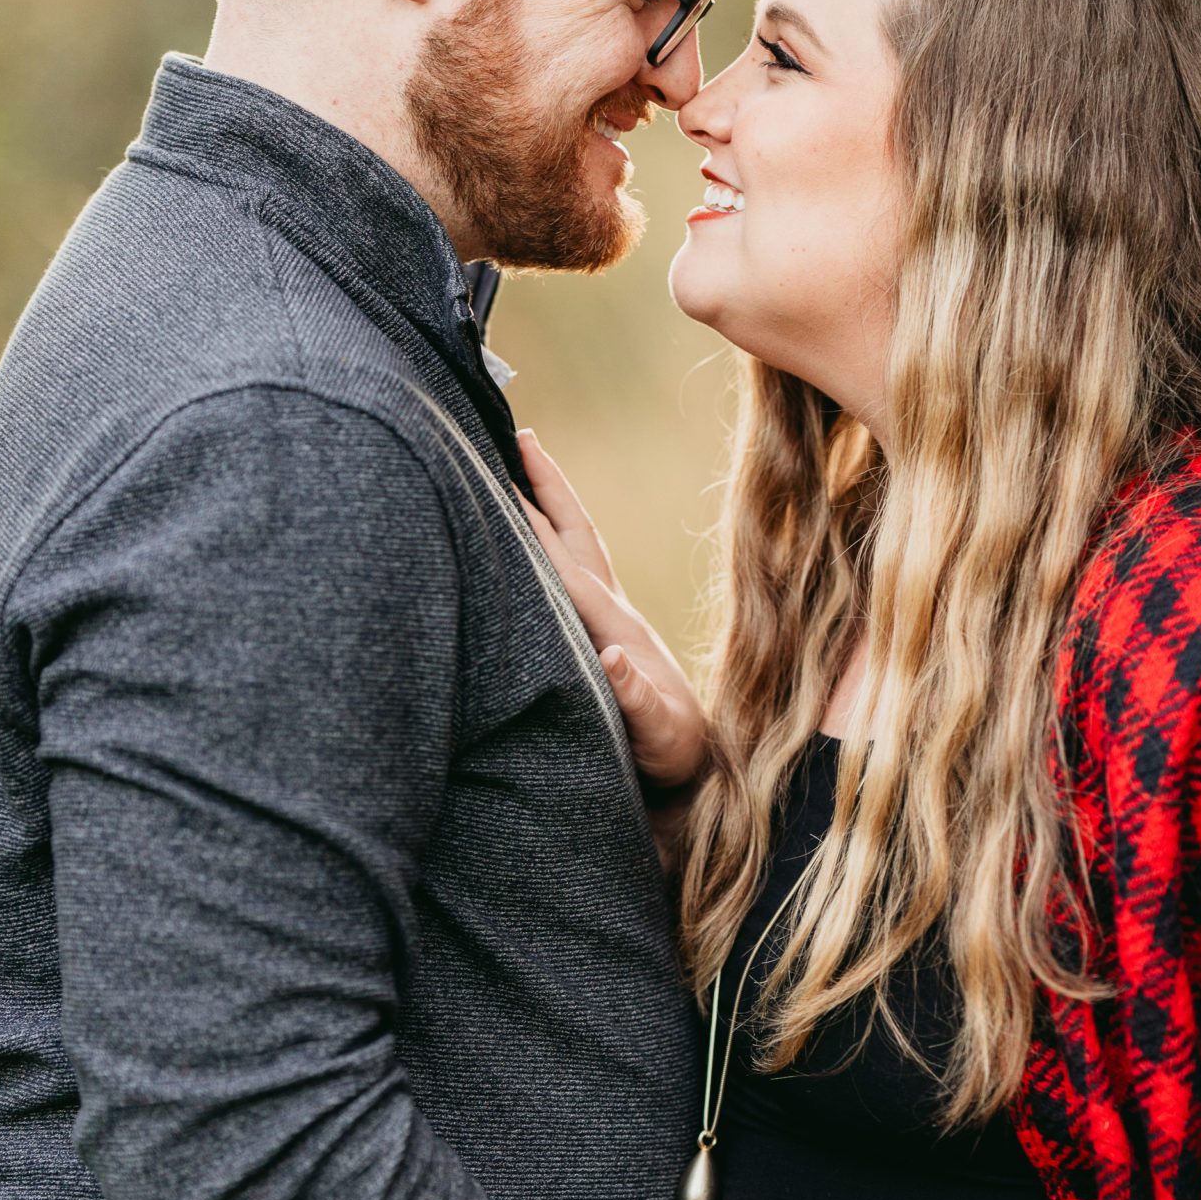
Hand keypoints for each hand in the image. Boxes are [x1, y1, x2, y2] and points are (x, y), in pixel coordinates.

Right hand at [518, 432, 707, 788]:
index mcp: (615, 626)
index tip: (499, 480)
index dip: (530, 526)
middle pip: (574, 532)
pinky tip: (532, 529)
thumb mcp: (657, 735)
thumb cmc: (674, 757)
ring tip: (520, 458)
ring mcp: (612, 617)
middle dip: (545, 483)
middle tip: (515, 432)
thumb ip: (636, 701)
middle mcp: (614, 610)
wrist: (701, 767)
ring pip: (575, 543)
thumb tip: (613, 659)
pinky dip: (550, 538)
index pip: (566, 565)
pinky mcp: (607, 631)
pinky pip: (574, 568)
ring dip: (548, 499)